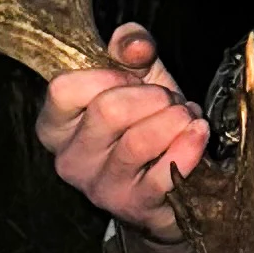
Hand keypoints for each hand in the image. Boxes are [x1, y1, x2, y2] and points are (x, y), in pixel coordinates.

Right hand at [36, 22, 209, 241]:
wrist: (170, 183)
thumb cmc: (145, 122)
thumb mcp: (135, 77)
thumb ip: (130, 48)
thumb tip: (135, 44)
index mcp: (55, 125)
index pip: (63, 89)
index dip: (107, 75)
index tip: (133, 78)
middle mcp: (69, 160)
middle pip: (108, 111)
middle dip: (152, 96)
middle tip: (169, 101)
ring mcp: (99, 189)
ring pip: (139, 140)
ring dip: (175, 120)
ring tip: (186, 118)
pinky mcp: (135, 207)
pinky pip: (166, 170)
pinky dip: (190, 144)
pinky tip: (198, 134)